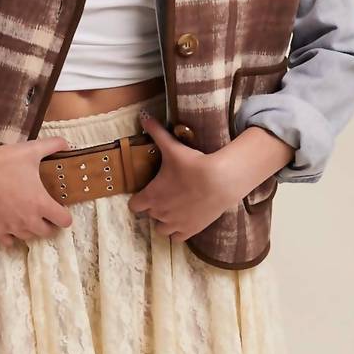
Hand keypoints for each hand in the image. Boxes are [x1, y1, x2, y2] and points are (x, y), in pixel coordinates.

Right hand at [0, 134, 76, 247]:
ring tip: (27, 218)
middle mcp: (28, 220)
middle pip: (47, 232)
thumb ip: (54, 145)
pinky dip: (11, 237)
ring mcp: (11, 227)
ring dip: (31, 229)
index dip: (64, 215)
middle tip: (44, 214)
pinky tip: (10, 226)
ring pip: (28, 237)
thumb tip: (67, 144)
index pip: (64, 221)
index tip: (60, 210)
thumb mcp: (32, 149)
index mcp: (41, 203)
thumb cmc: (3, 159)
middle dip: (49, 224)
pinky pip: (8, 243)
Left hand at [127, 112, 295, 241]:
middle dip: (156, 207)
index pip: (134, 206)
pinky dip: (178, 231)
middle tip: (167, 195)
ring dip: (165, 221)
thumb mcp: (172, 147)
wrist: (219, 181)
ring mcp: (174, 224)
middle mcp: (159, 213)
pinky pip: (176, 238)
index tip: (148, 192)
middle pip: (150, 215)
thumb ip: (155, 132)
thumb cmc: (193, 164)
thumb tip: (143, 115)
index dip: (140, 199)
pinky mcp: (189, 230)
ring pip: (161, 229)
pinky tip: (184, 220)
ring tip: (174, 210)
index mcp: (151, 196)